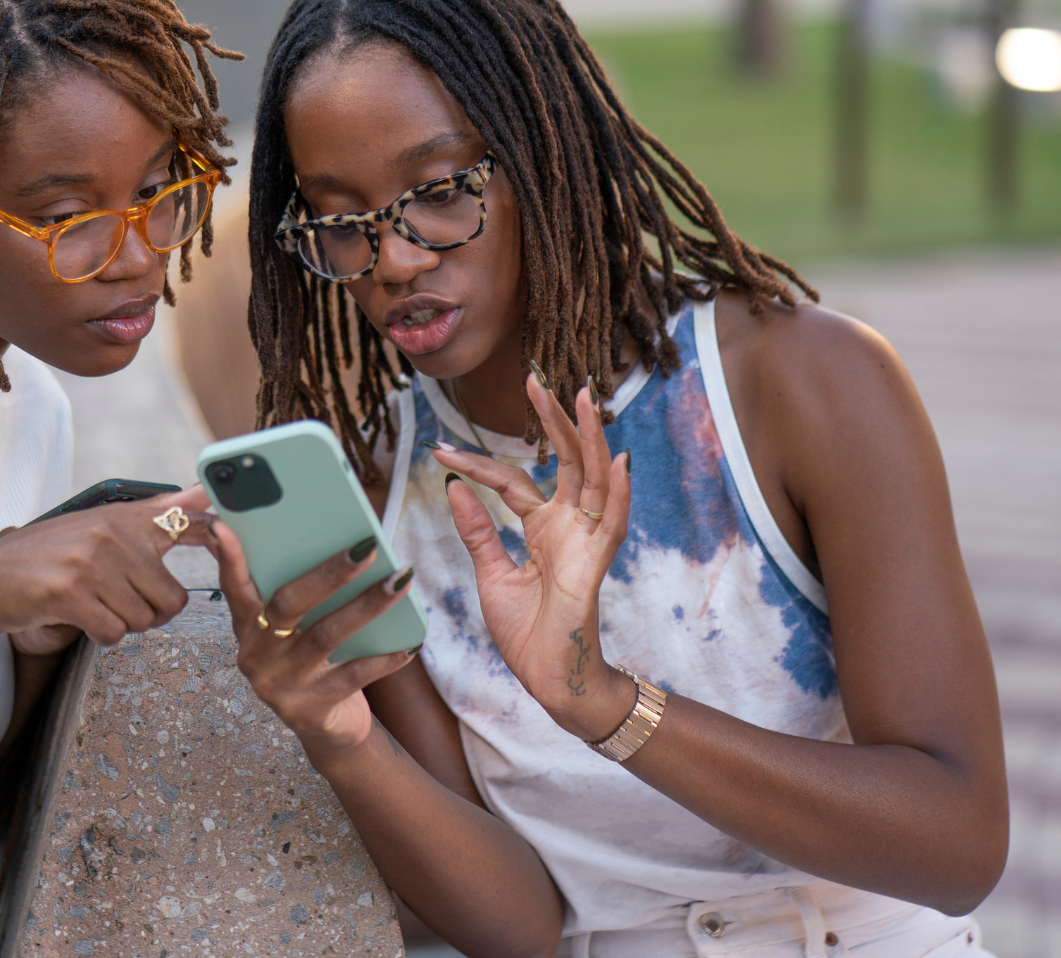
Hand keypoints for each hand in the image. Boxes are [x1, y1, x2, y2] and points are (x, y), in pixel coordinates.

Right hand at [0, 485, 211, 650]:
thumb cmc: (50, 556)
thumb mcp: (100, 524)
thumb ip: (152, 515)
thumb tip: (202, 495)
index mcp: (124, 518)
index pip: (187, 521)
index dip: (216, 536)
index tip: (230, 540)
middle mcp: (112, 535)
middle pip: (172, 600)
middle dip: (151, 614)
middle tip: (120, 603)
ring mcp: (91, 563)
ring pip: (143, 620)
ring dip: (122, 624)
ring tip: (93, 604)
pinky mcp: (71, 593)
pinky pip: (114, 633)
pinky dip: (100, 635)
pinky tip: (79, 618)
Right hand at [209, 523, 418, 761]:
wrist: (328, 729)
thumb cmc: (312, 663)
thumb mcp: (293, 632)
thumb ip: (296, 593)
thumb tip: (320, 540)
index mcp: (248, 627)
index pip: (234, 587)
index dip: (229, 558)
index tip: (222, 525)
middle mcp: (257, 654)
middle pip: (289, 604)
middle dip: (329, 573)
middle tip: (366, 547)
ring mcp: (281, 684)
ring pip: (326, 635)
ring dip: (367, 605)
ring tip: (399, 581)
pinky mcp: (310, 709)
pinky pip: (353, 675)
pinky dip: (384, 658)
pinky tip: (410, 644)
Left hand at [434, 376, 633, 740]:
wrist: (547, 680)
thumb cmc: (526, 633)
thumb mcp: (490, 574)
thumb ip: (477, 531)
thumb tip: (453, 487)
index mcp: (542, 527)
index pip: (512, 482)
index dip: (477, 464)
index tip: (441, 449)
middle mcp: (568, 526)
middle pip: (565, 462)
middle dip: (552, 421)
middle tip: (535, 380)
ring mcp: (586, 541)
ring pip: (594, 479)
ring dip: (590, 439)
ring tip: (583, 399)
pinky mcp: (596, 564)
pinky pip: (614, 521)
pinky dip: (619, 491)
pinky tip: (617, 458)